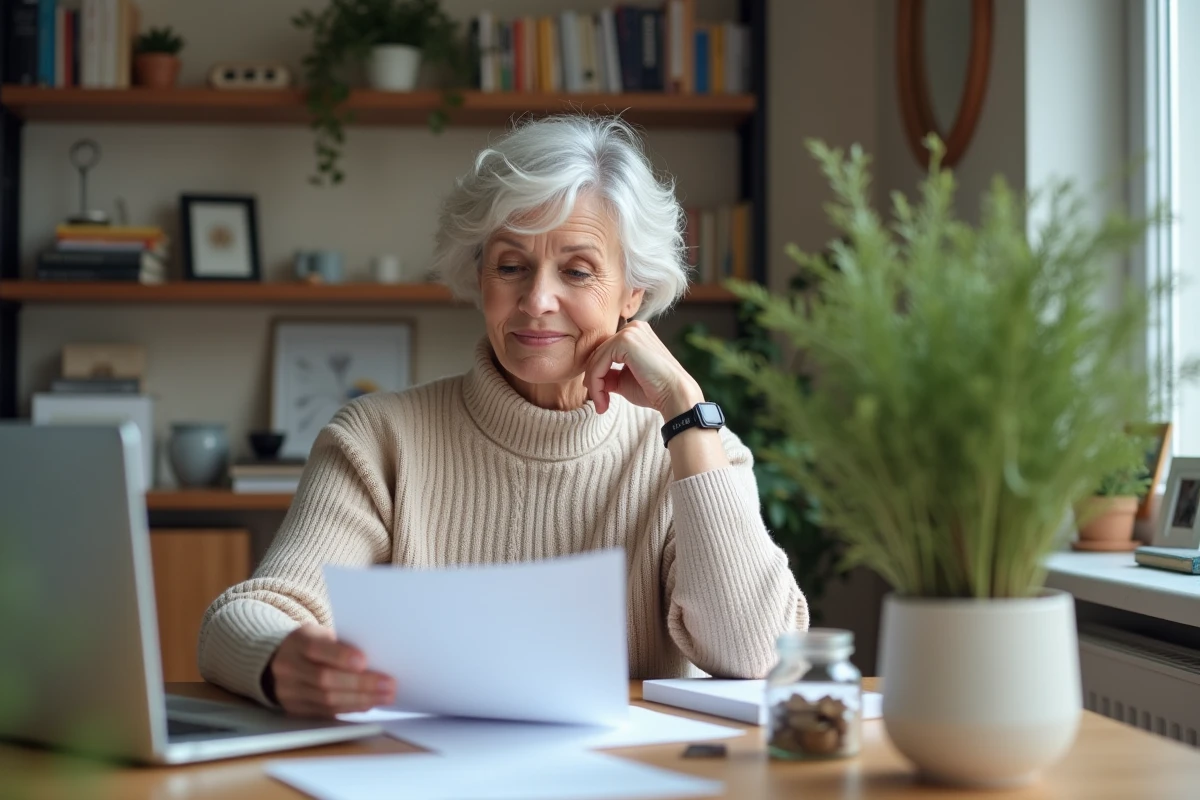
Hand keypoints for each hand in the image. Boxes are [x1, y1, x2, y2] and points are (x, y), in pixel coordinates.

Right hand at [267, 624, 395, 717]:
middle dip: (361, 684)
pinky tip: (368, 704)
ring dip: (361, 700)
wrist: (283, 659)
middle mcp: (288, 666)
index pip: (316, 649)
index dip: (341, 656)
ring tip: (385, 697)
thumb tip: (375, 662)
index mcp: (297, 641)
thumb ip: (343, 644)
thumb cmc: (315, 643)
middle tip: (388, 685)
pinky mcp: (295, 709)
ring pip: (327, 700)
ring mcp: (288, 691)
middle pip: (324, 679)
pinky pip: (326, 712)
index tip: (365, 662)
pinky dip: (350, 708)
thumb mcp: (324, 634)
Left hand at [583, 320, 703, 416]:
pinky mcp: (625, 340)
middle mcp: (632, 327)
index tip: (601, 399)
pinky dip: (596, 383)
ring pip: (596, 358)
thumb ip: (608, 375)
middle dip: (594, 381)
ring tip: (602, 405)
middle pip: (598, 354)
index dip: (598, 375)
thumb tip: (590, 379)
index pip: (604, 352)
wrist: (674, 395)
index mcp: (634, 334)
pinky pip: (599, 362)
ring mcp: (629, 332)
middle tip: (600, 404)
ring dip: (594, 385)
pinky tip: (603, 399)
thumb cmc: (654, 390)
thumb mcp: (624, 380)